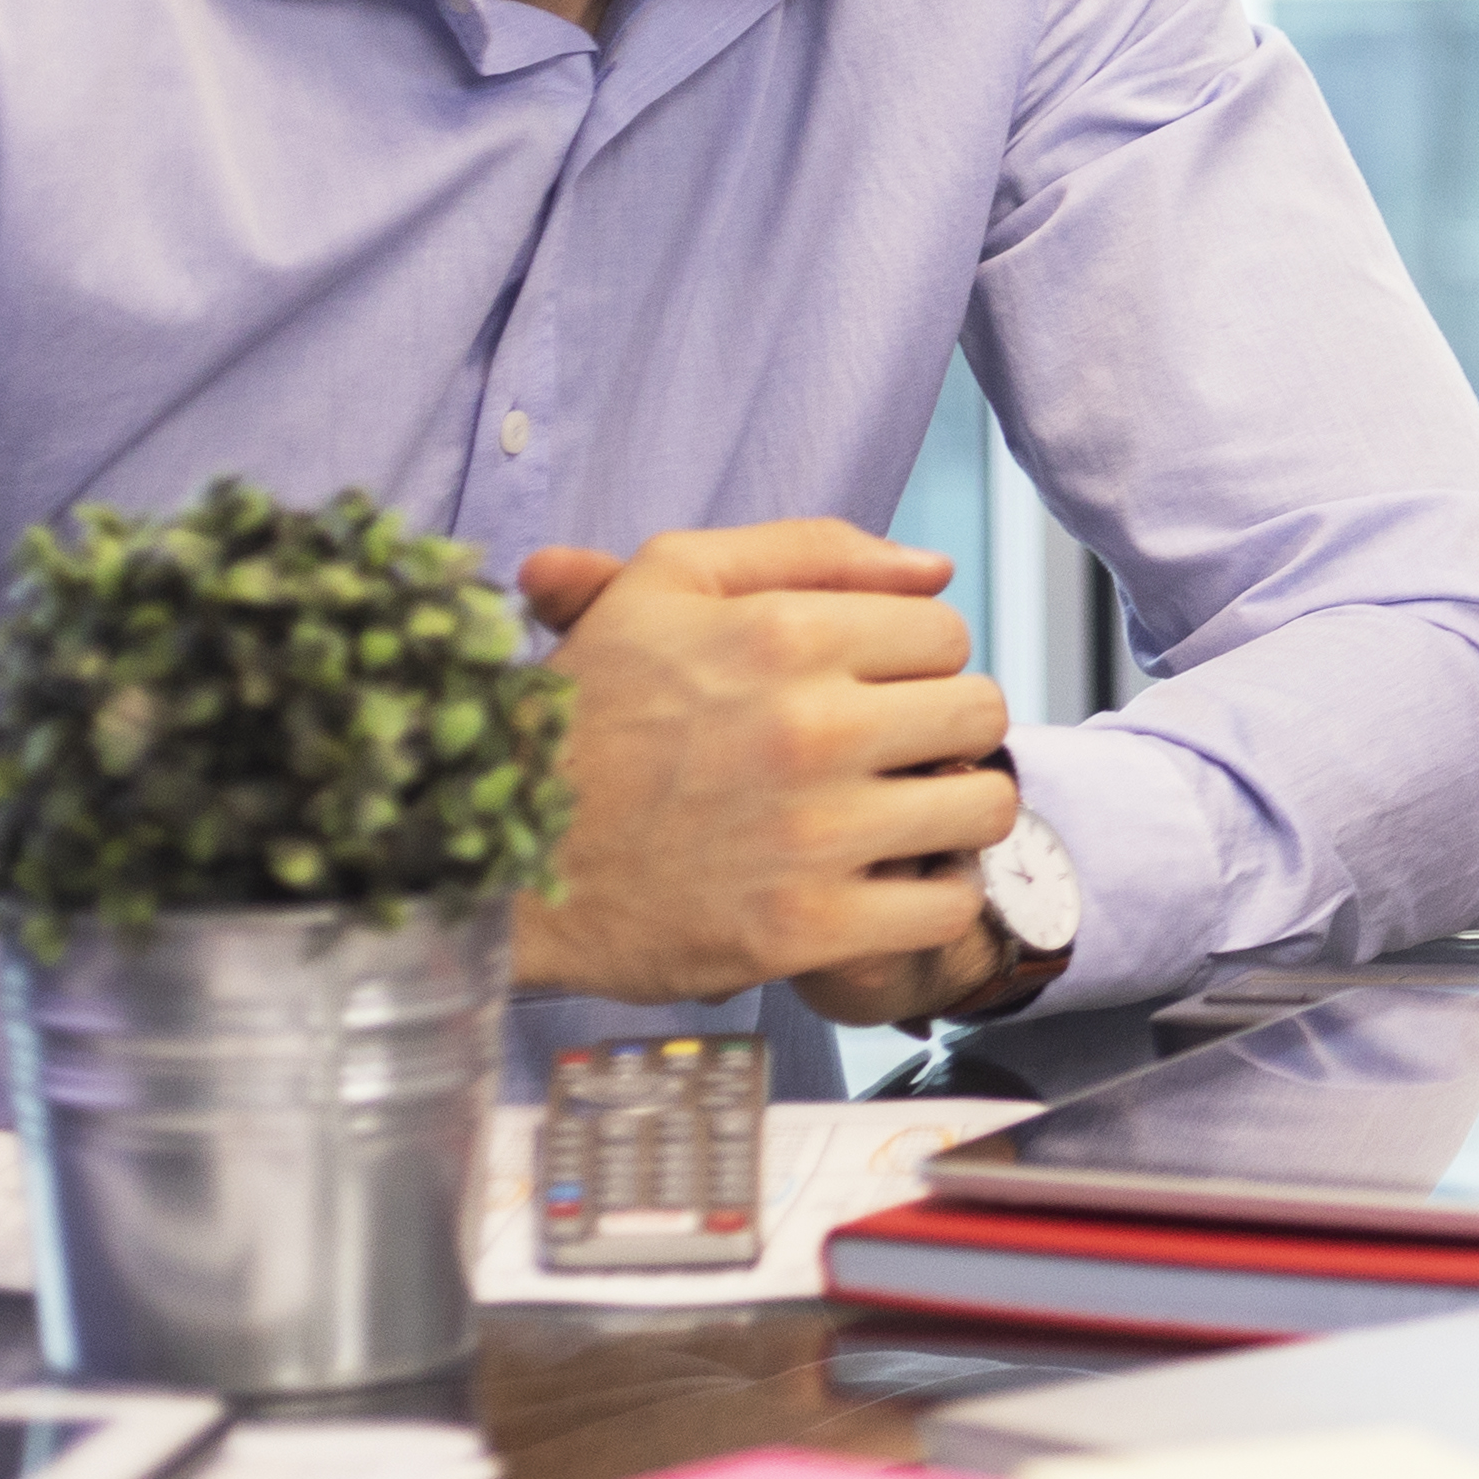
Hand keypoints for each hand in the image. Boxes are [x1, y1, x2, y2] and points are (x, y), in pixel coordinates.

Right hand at [510, 522, 1010, 1006]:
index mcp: (783, 633)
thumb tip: (931, 568)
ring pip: (983, 808)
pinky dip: (929, 901)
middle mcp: (810, 726)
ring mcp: (813, 833)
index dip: (913, 660)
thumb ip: (804, 549)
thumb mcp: (663, 585)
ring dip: (952, 813)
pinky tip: (884, 887)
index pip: (944, 631)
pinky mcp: (806, 928)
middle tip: (890, 756)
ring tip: (900, 819)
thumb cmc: (583, 716)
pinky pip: (945, 909)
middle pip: (979, 713)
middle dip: (942, 730)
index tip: (870, 689)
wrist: (495, 859)